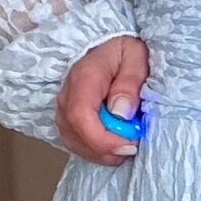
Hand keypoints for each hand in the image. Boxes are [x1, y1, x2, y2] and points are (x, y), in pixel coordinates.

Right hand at [57, 33, 149, 162]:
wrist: (112, 47)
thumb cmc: (126, 52)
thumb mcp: (136, 58)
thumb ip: (130, 83)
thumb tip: (120, 113)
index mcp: (84, 76)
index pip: (80, 115)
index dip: (102, 139)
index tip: (129, 144)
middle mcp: (67, 94)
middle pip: (75, 134)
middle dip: (106, 149)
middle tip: (133, 146)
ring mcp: (64, 107)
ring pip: (74, 142)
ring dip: (102, 153)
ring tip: (127, 146)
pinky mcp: (68, 118)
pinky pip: (76, 143)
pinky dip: (96, 151)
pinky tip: (115, 146)